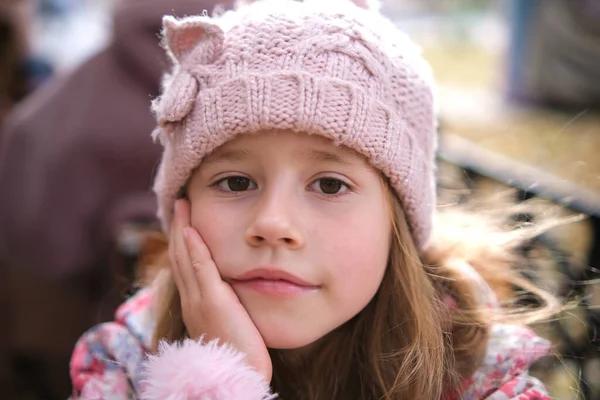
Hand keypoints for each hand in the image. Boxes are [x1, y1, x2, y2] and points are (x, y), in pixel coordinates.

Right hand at [169, 199, 272, 381]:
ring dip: (182, 229)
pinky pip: (200, 270)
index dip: (181, 241)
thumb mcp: (229, 323)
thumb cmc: (240, 354)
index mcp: (194, 305)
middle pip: (178, 256)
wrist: (238, 375)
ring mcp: (198, 302)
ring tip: (182, 205)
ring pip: (184, 258)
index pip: (184, 266)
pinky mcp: (213, 303)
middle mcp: (190, 301)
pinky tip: (191, 230)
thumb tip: (233, 288)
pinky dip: (194, 248)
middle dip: (177, 227)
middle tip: (179, 203)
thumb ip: (227, 303)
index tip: (183, 221)